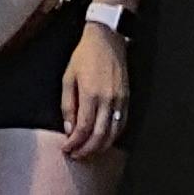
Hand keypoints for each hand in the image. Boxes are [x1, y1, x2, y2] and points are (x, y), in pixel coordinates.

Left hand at [57, 21, 129, 159]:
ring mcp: (120, 100)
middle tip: (76, 156)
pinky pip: (122, 124)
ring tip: (88, 152)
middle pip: (100, 136)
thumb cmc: (84, 56)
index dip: (75, 143)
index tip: (66, 149)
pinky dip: (113, 137)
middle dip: (87, 150)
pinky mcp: (127, 99)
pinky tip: (104, 141)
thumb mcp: (68, 78)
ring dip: (101, 147)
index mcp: (91, 94)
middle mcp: (108, 100)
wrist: (107, 39)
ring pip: (113, 134)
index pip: (83, 128)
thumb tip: (68, 129)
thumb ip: (68, 105)